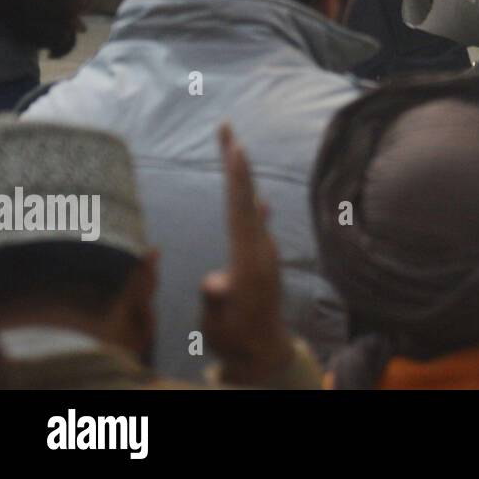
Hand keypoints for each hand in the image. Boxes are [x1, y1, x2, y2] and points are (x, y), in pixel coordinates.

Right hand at [200, 124, 293, 384]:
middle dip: (236, 161)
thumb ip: (215, 300)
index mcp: (249, 259)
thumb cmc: (236, 338)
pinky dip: (251, 205)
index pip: (240, 209)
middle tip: (226, 128)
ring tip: (232, 146)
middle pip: (245, 196)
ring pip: (249, 205)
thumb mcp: (219, 324)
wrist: (263, 350)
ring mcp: (263, 250)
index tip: (235, 148)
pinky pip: (254, 223)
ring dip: (241, 176)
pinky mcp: (262, 257)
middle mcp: (260, 247)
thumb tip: (214, 281)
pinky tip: (261, 200)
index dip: (237, 179)